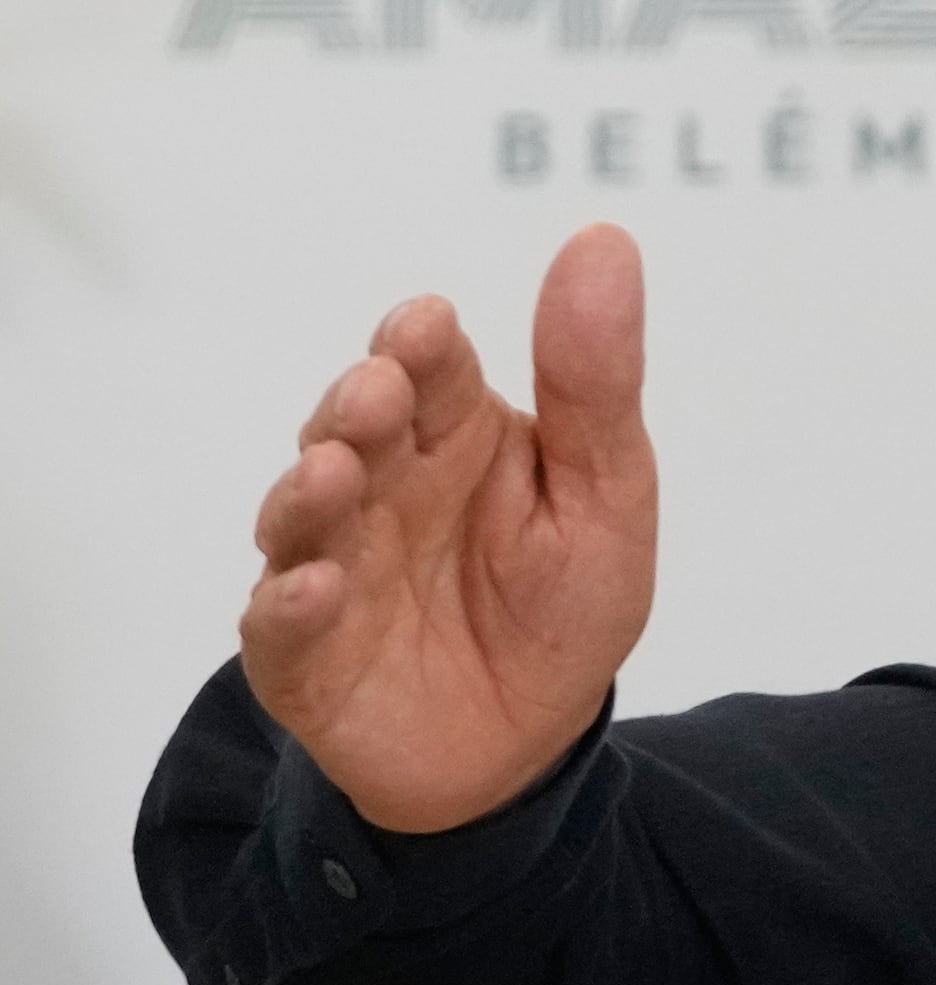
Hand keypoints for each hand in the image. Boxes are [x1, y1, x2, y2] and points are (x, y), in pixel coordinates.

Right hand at [241, 225, 658, 833]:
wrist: (527, 744)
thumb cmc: (562, 601)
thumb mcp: (605, 491)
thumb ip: (594, 380)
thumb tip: (604, 241)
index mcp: (456, 434)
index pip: (431, 370)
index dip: (420, 347)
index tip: (425, 326)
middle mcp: (382, 486)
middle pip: (353, 428)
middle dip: (356, 406)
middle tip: (375, 393)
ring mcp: (333, 564)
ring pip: (302, 515)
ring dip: (311, 491)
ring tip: (333, 471)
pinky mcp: (304, 655)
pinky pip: (282, 627)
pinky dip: (290, 605)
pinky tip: (312, 587)